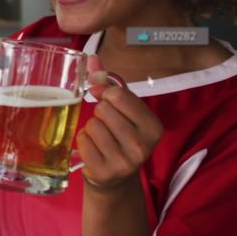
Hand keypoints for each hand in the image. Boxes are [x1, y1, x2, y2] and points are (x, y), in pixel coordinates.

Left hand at [77, 72, 161, 191]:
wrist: (115, 177)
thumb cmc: (119, 135)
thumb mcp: (122, 108)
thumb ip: (108, 81)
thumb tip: (90, 58)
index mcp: (154, 127)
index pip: (119, 95)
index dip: (107, 94)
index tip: (108, 101)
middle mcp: (143, 146)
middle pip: (103, 109)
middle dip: (100, 113)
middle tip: (108, 126)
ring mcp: (124, 162)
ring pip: (92, 124)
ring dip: (91, 128)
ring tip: (102, 138)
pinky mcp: (104, 171)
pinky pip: (82, 140)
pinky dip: (83, 140)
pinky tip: (94, 148)